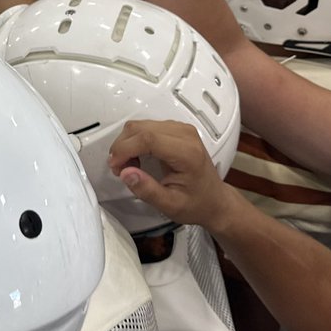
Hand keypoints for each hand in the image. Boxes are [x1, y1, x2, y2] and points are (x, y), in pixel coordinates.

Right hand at [107, 119, 232, 229]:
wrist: (214, 200)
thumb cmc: (197, 203)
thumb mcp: (170, 205)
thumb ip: (147, 190)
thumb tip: (126, 173)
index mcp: (187, 153)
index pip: (147, 138)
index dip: (125, 149)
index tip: (115, 165)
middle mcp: (185, 136)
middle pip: (141, 128)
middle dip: (122, 147)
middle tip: (120, 168)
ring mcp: (181, 129)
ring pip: (140, 125)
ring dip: (127, 143)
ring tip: (130, 165)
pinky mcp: (175, 129)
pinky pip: (146, 127)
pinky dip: (135, 141)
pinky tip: (138, 157)